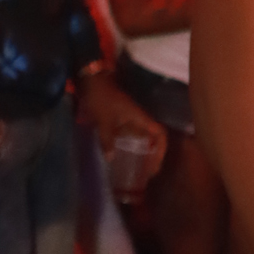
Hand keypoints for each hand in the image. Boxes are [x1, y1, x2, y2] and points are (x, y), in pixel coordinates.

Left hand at [79, 73, 167, 188]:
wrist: (92, 80)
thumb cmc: (101, 98)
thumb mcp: (103, 120)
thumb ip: (107, 140)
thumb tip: (111, 158)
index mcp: (140, 118)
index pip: (160, 134)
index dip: (161, 150)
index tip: (155, 165)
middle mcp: (139, 119)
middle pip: (154, 139)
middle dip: (153, 156)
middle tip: (147, 173)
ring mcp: (131, 118)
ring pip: (142, 138)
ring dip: (142, 152)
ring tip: (138, 168)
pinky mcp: (122, 118)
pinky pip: (130, 134)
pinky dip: (129, 145)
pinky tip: (122, 155)